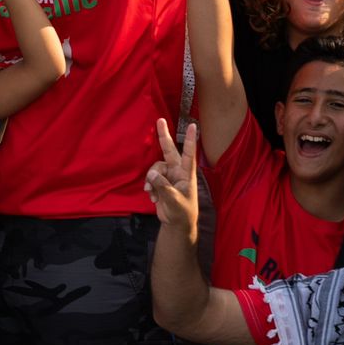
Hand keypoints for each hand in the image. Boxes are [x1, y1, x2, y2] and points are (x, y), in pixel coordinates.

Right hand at [145, 119, 199, 234]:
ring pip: (155, 168)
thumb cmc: (182, 213)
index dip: (190, 140)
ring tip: (152, 192)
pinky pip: (150, 178)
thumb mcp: (174, 200)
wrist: (176, 225)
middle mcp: (177, 172)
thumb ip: (163, 186)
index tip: (194, 126)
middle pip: (169, 151)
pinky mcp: (160, 183)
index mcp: (186, 175)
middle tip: (160, 120)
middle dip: (164, 136)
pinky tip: (153, 198)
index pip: (189, 154)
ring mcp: (168, 177)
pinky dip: (149, 187)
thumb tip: (152, 173)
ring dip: (151, 179)